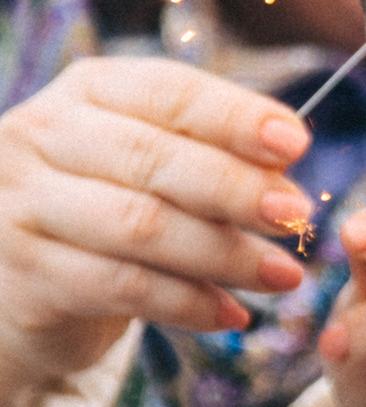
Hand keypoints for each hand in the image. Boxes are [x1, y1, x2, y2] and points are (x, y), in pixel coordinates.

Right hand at [0, 58, 309, 406]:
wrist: (22, 281)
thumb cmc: (112, 203)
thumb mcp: (157, 163)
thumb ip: (213, 152)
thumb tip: (285, 163)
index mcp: (88, 91)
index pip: (168, 91)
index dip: (236, 116)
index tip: (297, 143)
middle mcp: (41, 137)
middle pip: (154, 159)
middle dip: (238, 188)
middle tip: (298, 216)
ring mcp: (22, 206)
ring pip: (142, 226)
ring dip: (226, 254)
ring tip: (285, 276)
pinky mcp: (24, 275)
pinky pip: (122, 287)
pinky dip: (188, 303)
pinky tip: (233, 314)